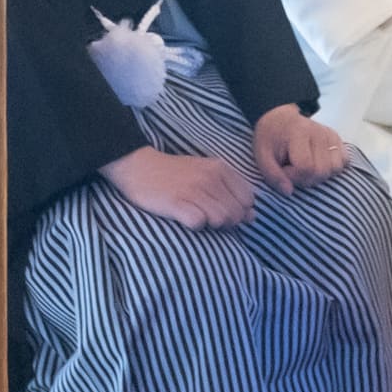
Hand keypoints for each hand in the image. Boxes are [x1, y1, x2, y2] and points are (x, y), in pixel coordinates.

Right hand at [105, 144, 251, 227]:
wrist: (138, 166)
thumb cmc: (174, 173)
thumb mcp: (207, 173)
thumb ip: (231, 191)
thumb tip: (253, 216)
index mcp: (220, 168)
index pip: (248, 199)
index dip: (239, 210)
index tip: (223, 210)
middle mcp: (210, 178)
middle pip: (236, 213)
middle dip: (227, 222)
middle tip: (208, 217)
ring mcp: (193, 190)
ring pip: (221, 220)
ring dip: (211, 225)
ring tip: (196, 217)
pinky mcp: (176, 203)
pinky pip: (199, 223)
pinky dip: (194, 225)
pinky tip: (185, 218)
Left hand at [253, 104, 351, 186]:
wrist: (280, 119)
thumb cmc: (270, 139)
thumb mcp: (262, 157)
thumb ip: (273, 176)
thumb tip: (289, 192)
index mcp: (299, 133)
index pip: (306, 167)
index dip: (294, 176)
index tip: (284, 170)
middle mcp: (319, 132)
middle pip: (322, 171)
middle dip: (306, 178)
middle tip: (293, 170)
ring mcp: (331, 135)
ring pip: (335, 168)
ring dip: (320, 175)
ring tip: (306, 167)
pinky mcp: (337, 139)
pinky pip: (344, 162)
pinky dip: (331, 168)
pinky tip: (318, 163)